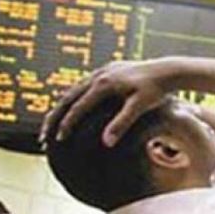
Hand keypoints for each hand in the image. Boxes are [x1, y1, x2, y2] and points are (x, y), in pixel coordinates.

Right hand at [40, 59, 176, 146]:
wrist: (169, 70)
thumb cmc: (157, 91)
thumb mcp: (140, 107)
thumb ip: (122, 124)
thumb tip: (106, 143)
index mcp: (104, 84)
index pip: (78, 107)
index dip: (66, 125)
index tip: (57, 140)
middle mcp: (99, 75)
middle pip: (69, 98)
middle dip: (55, 117)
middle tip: (44, 135)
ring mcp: (103, 71)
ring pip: (75, 90)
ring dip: (63, 108)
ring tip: (54, 125)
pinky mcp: (109, 71)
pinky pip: (86, 86)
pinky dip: (76, 99)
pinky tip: (75, 110)